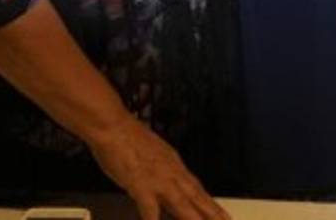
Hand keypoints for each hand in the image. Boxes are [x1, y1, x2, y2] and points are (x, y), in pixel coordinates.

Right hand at [89, 117, 227, 219]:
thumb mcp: (152, 153)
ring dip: (195, 218)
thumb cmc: (127, 137)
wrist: (113, 126)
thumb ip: (160, 169)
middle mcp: (172, 173)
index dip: (209, 203)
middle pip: (196, 197)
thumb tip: (164, 182)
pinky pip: (150, 210)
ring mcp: (158, 180)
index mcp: (174, 165)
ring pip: (182, 204)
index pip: (196, 188)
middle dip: (212, 213)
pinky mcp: (142, 186)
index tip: (222, 215)